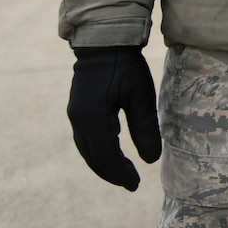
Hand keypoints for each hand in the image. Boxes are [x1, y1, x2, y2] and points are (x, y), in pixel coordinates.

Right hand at [67, 45, 161, 190]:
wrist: (103, 42)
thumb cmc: (125, 66)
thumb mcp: (140, 96)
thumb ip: (145, 128)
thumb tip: (151, 160)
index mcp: (94, 120)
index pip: (107, 158)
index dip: (121, 174)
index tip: (136, 184)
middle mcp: (79, 122)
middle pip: (94, 158)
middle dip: (112, 174)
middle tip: (131, 184)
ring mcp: (76, 116)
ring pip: (87, 150)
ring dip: (104, 164)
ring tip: (122, 174)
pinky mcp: (77, 110)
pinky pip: (85, 139)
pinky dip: (98, 151)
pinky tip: (112, 152)